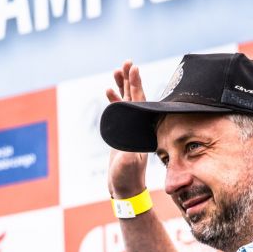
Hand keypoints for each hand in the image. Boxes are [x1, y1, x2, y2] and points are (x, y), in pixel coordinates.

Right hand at [106, 61, 148, 198]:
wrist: (124, 188)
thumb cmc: (127, 178)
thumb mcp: (127, 166)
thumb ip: (128, 155)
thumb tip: (127, 146)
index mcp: (142, 131)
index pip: (140, 103)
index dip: (137, 86)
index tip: (135, 69)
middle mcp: (139, 128)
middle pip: (136, 98)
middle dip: (131, 80)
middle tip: (127, 63)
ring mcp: (131, 130)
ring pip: (128, 103)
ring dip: (123, 87)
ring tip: (117, 70)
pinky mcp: (123, 134)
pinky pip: (120, 112)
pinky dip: (115, 100)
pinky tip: (110, 90)